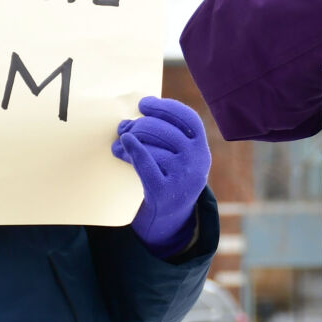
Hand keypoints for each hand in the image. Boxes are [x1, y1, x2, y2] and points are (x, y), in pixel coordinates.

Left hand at [112, 97, 210, 254]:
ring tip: (119, 144)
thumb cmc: (170, 177)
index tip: (144, 104)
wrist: (171, 217)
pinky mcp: (165, 191)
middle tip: (124, 128)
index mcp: (202, 148)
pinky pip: (145, 163)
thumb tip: (127, 122)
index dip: (166, 107)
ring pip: (151, 146)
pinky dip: (132, 150)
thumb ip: (165, 136)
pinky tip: (122, 145)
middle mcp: (197, 161)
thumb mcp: (180, 157)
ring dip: (130, 140)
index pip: (188, 118)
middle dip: (139, 125)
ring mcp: (183, 177)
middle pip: (164, 130)